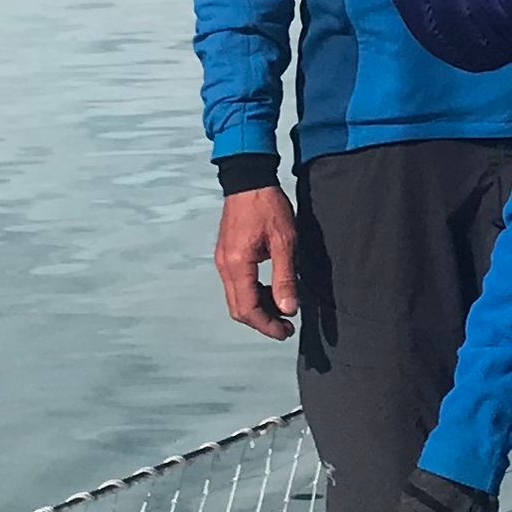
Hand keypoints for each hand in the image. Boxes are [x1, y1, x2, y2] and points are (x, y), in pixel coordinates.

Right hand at [213, 184, 299, 338]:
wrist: (249, 179)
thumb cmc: (268, 206)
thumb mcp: (285, 242)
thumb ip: (285, 277)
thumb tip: (288, 309)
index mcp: (238, 264)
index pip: (248, 309)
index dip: (267, 326)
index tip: (286, 332)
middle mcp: (225, 266)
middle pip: (239, 309)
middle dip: (262, 322)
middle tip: (286, 327)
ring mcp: (223, 260)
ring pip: (237, 298)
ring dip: (258, 309)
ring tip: (283, 308)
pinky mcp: (226, 255)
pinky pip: (237, 285)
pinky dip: (253, 294)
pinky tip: (271, 289)